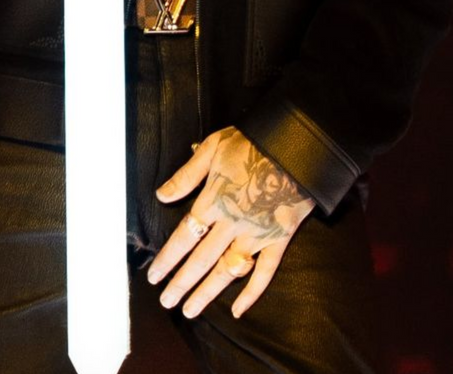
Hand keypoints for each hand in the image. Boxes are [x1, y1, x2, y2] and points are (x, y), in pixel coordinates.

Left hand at [147, 127, 314, 319]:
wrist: (299, 146)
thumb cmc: (253, 142)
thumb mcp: (213, 148)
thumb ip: (187, 175)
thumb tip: (161, 195)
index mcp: (213, 201)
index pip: (184, 237)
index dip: (167, 259)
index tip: (154, 276)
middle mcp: (232, 224)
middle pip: (201, 260)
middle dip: (181, 283)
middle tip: (166, 303)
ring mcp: (256, 235)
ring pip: (227, 271)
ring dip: (207, 293)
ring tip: (190, 311)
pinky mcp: (279, 239)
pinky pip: (265, 272)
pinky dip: (252, 293)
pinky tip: (238, 310)